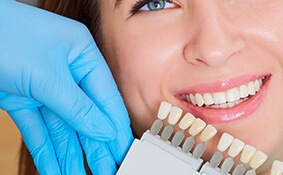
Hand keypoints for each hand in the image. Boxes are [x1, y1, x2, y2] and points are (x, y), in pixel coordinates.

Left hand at [0, 1, 132, 173]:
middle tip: (106, 169)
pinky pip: (38, 128)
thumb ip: (77, 106)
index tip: (122, 149)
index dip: (115, 125)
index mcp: (82, 54)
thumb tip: (104, 130)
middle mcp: (66, 70)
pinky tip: (56, 167)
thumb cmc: (3, 34)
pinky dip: (45, 149)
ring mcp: (44, 86)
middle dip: (95, 145)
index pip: (106, 96)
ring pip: (62, 126)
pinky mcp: (23, 99)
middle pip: (86, 114)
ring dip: (70, 153)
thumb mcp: (47, 74)